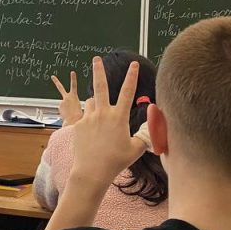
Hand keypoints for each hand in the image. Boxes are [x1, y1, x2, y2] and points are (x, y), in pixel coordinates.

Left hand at [51, 71, 81, 125]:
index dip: (73, 78)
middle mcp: (66, 98)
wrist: (73, 121)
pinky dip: (64, 111)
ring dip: (66, 107)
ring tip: (71, 113)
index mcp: (74, 96)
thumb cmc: (80, 116)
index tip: (72, 72)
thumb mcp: (83, 107)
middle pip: (60, 87)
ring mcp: (61, 102)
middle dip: (56, 81)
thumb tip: (79, 105)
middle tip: (52, 77)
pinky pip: (62, 108)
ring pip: (63, 103)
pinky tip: (67, 115)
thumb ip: (80, 103)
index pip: (74, 85)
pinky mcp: (59, 107)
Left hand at [67, 57, 144, 197]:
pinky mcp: (78, 124)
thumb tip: (152, 128)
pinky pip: (85, 116)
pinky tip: (92, 136)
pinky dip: (89, 120)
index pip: (127, 92)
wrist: (91, 171)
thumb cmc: (116, 162)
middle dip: (98, 70)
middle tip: (96, 58)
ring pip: (92, 103)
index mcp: (118, 117)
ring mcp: (89, 118)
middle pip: (100, 86)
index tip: (133, 64)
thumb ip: (144, 136)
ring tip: (100, 124)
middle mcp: (103, 114)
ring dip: (96, 106)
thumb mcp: (135, 149)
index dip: (131, 77)